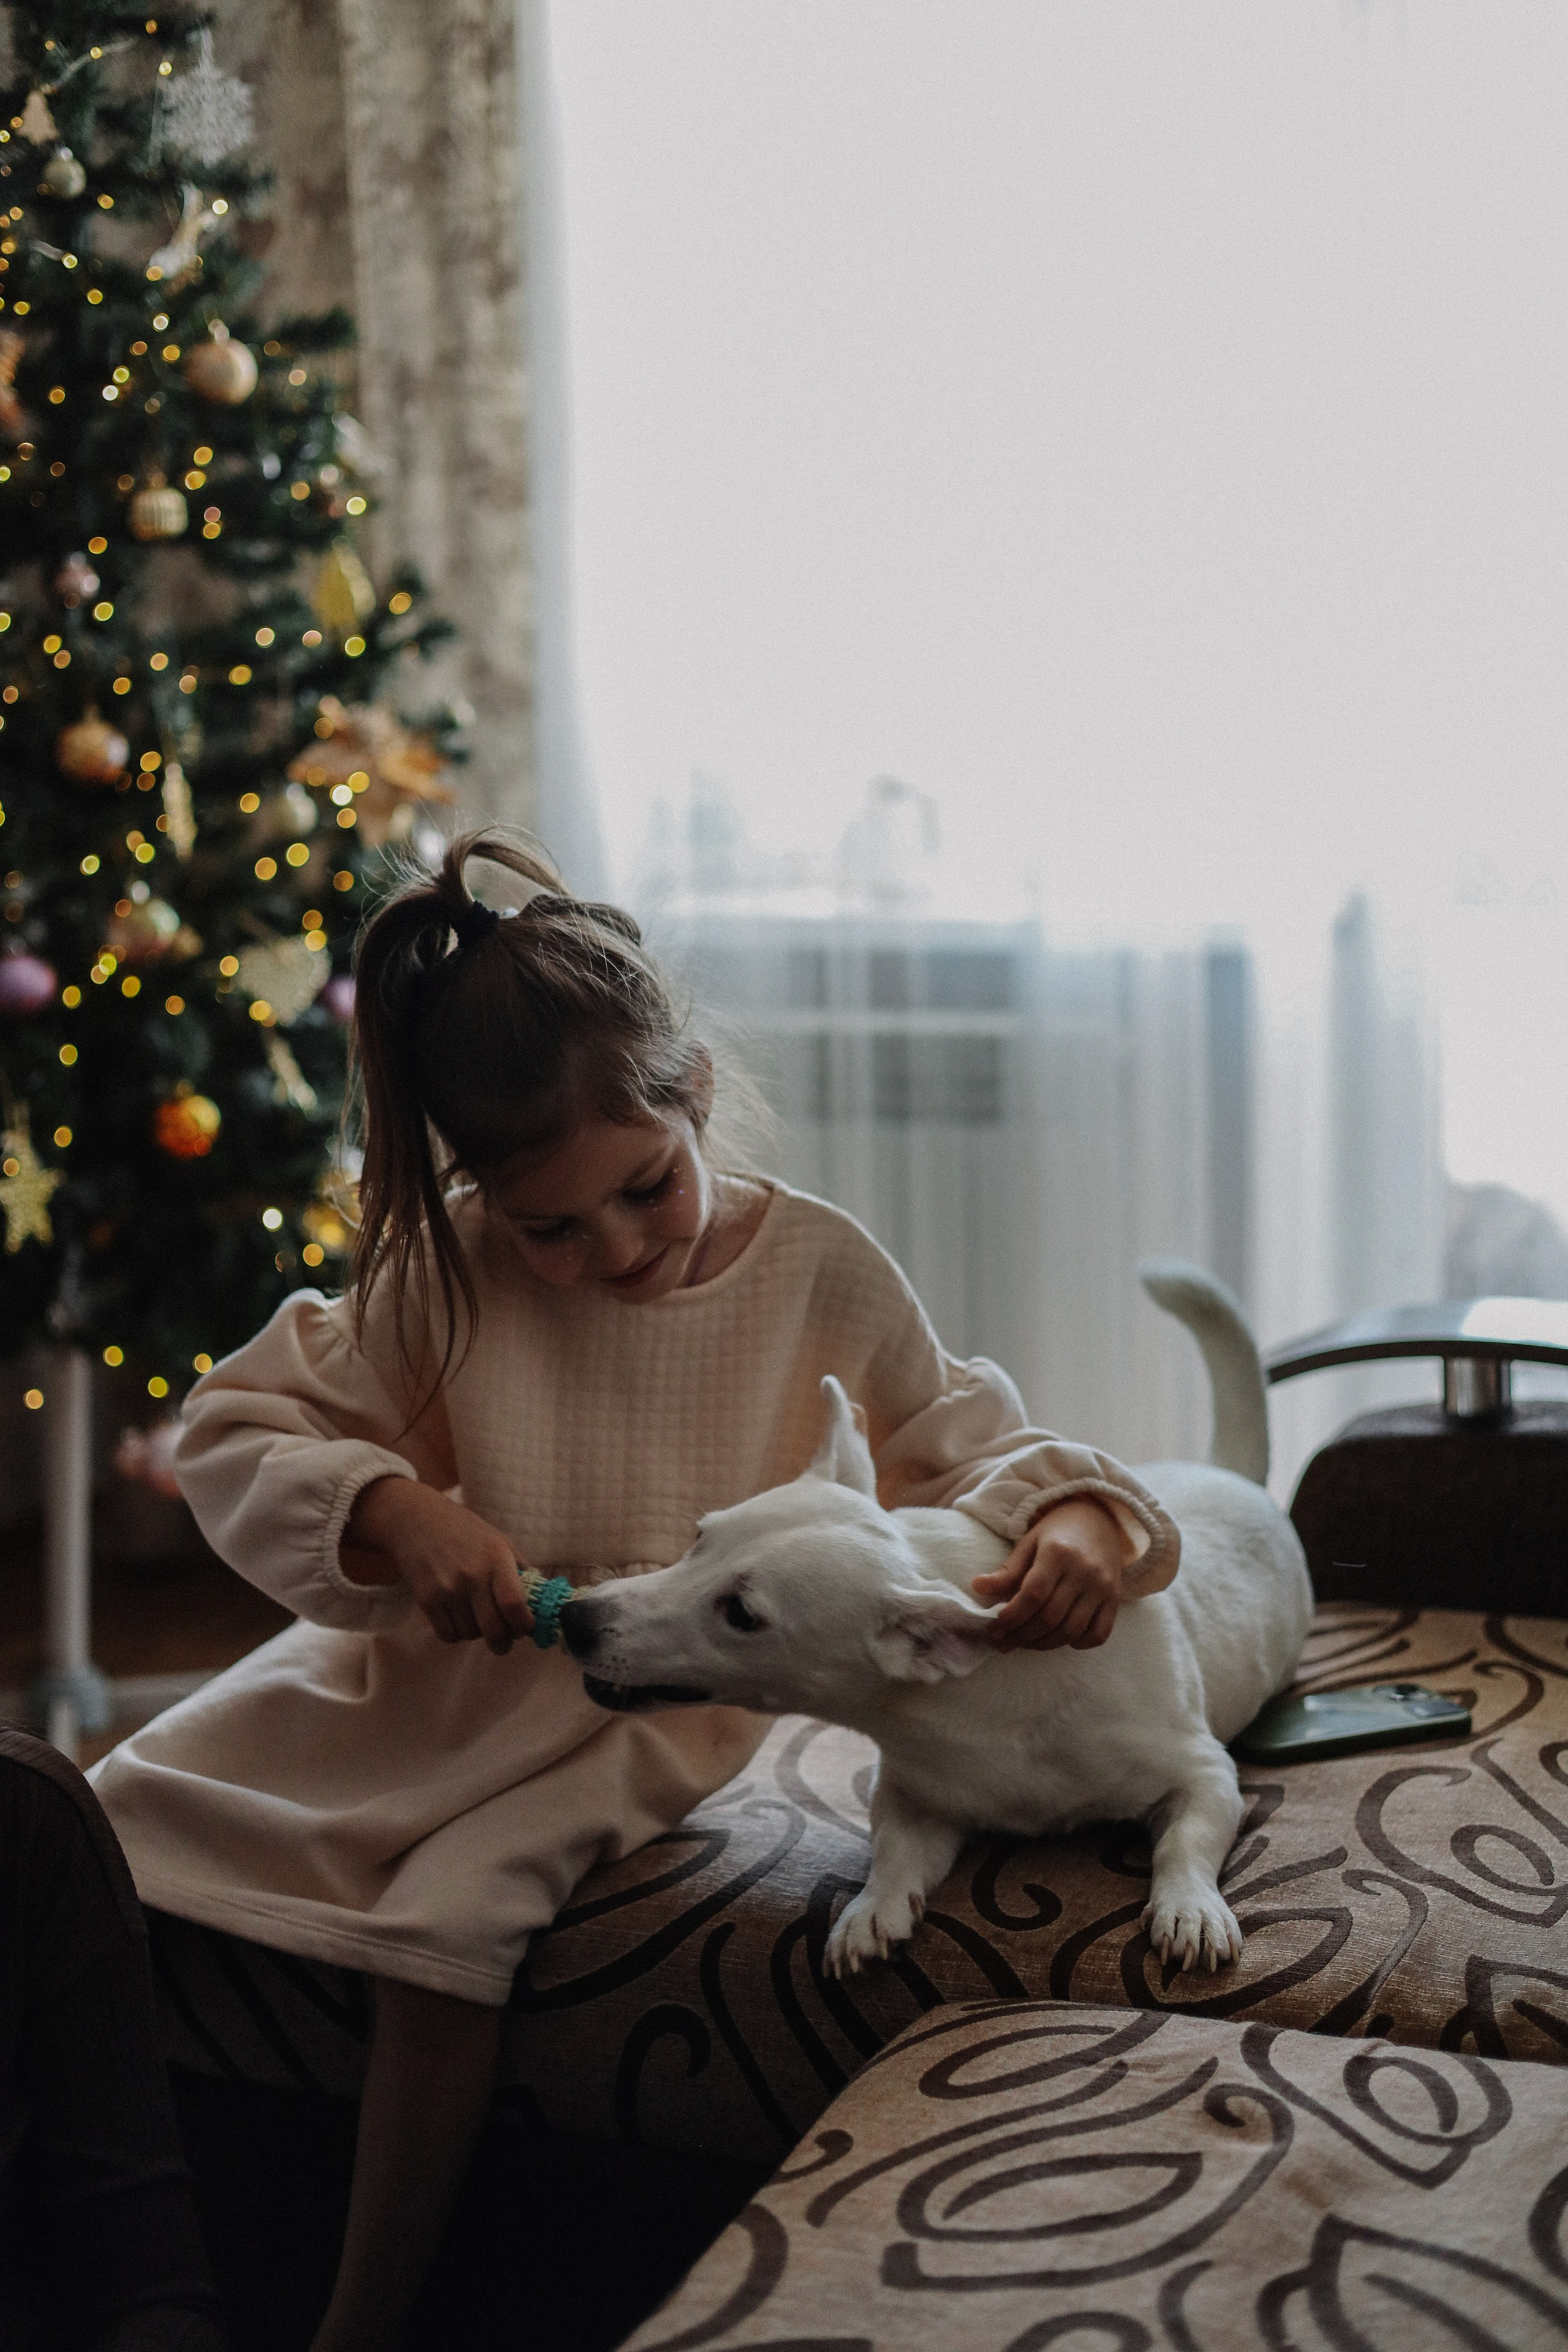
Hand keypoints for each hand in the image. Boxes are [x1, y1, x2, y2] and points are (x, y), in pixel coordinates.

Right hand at [342, 1478, 535, 1653]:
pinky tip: (459, 1618)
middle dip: (504, 1643)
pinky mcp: (426, 1600)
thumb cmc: (465, 1531)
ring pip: (471, 1635)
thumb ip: (522, 1571)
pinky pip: (448, 1635)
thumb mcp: (500, 1542)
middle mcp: (472, 1575)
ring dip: (477, 1633)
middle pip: (494, 1630)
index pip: (514, 1605)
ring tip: (476, 1617)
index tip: (525, 1628)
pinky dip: (457, 1634)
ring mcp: (447, 1589)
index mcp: (496, 1559)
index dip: (524, 1625)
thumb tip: (542, 1604)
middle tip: (505, 1641)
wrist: (416, 1520)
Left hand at [970, 1496, 1132, 1651]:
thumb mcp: (1029, 1543)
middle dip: (1022, 1635)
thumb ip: (1007, 1570)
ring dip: (1045, 1644)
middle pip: (1050, 1616)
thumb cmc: (1057, 1533)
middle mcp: (1084, 1570)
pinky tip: (1060, 1639)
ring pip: (1072, 1629)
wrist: (1099, 1519)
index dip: (1011, 1617)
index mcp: (1058, 1552)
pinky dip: (1079, 1643)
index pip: (1032, 1595)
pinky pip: (1100, 1633)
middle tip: (1004, 1642)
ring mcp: (1103, 1586)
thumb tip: (977, 1587)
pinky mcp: (1115, 1598)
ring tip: (1025, 1643)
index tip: (994, 1629)